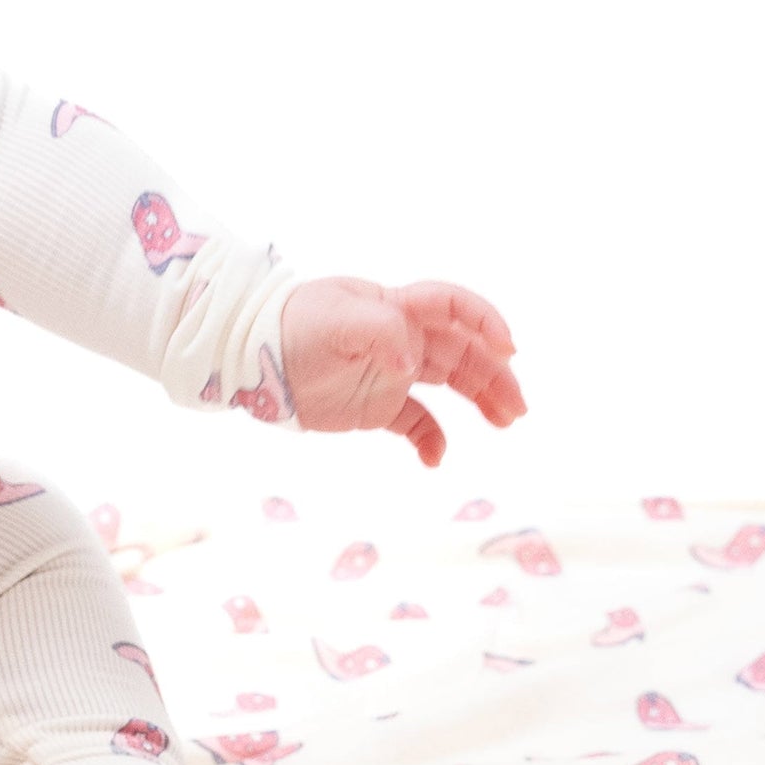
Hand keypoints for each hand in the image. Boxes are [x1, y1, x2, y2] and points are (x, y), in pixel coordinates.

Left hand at [280, 276, 524, 465]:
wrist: (248, 356)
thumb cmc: (289, 326)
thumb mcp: (333, 320)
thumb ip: (378, 331)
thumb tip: (410, 362)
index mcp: (395, 308)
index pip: (452, 306)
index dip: (485, 321)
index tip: (506, 348)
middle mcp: (402, 338)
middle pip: (464, 351)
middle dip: (495, 375)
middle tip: (516, 407)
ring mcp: (392, 372)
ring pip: (451, 384)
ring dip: (481, 401)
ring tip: (505, 423)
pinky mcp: (377, 406)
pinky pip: (416, 422)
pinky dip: (431, 439)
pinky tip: (434, 458)